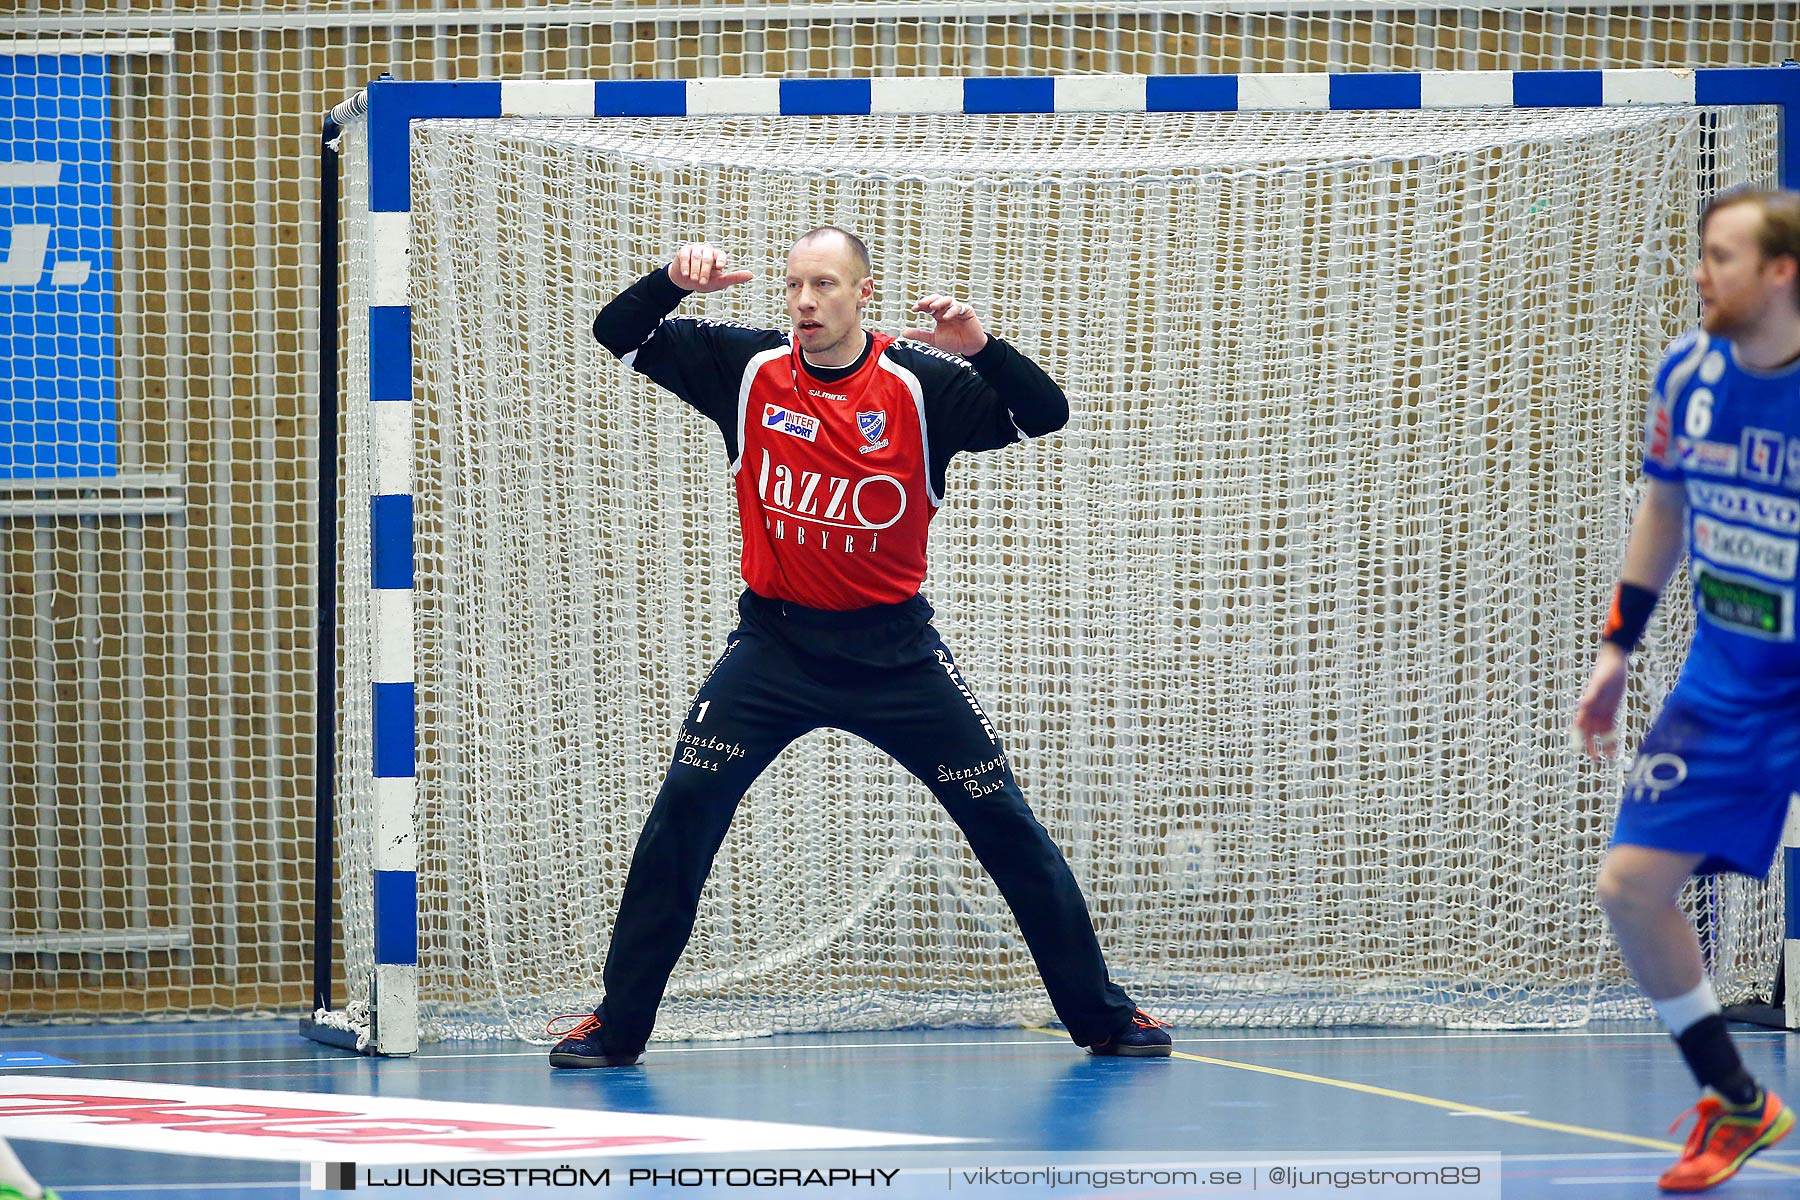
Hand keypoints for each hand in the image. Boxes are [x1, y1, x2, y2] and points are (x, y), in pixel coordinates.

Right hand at [668, 243, 752, 292]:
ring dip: (695, 269)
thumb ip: (734, 278)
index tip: (720, 268)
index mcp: (717, 256)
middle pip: (707, 258)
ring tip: (693, 280)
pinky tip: (686, 274)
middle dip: (705, 271)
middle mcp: (707, 250)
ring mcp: (695, 249)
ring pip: (697, 257)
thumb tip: (751, 275)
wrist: (685, 282)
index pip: (720, 255)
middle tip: (702, 282)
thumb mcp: (719, 282)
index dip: (720, 260)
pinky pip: (685, 256)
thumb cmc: (704, 281)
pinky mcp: (684, 251)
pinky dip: (686, 266)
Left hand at [903, 295, 989, 356]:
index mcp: (939, 314)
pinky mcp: (967, 311)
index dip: (921, 306)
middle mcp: (947, 309)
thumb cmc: (953, 342)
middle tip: (921, 304)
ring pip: (947, 300)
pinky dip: (951, 311)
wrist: (969, 347)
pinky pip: (959, 307)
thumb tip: (904, 333)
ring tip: (932, 307)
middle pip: (937, 299)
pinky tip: (945, 317)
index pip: (928, 306)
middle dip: (929, 300)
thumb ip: (920, 335)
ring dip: (939, 302)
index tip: (913, 309)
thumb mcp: (934, 339)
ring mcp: (957, 309)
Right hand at [1572, 643, 1630, 757]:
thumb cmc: (1606, 671)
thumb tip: (1581, 706)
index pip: (1579, 725)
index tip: (1579, 751)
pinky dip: (1612, 737)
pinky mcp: (1611, 710)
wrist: (1614, 662)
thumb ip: (1591, 695)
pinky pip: (1611, 727)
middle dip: (1591, 746)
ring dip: (1603, 745)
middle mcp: (1592, 710)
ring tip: (1609, 758)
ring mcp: (1601, 711)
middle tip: (1596, 759)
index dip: (1578, 738)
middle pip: (1589, 733)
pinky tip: (1616, 747)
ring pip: (1600, 733)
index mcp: (1587, 705)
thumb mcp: (1600, 683)